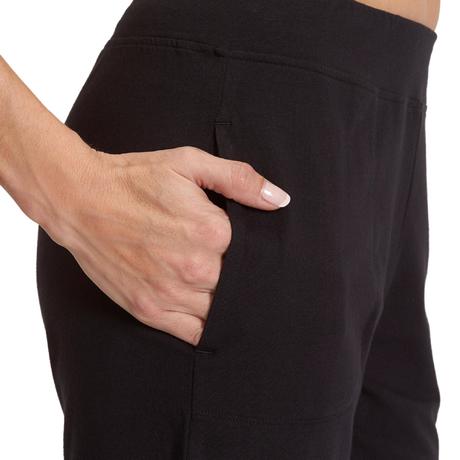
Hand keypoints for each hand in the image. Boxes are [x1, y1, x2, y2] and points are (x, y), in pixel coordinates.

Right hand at [45, 145, 289, 345]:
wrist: (81, 200)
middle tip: (234, 267)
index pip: (254, 254)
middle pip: (240, 286)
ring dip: (227, 303)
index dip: (255, 252)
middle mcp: (196, 269)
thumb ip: (238, 179)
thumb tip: (280, 199)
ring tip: (222, 288)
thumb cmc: (136, 179)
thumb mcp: (189, 163)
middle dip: (242, 278)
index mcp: (211, 232)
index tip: (249, 249)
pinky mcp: (149, 311)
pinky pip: (194, 333)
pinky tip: (208, 311)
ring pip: (221, 312)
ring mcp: (171, 294)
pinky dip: (207, 327)